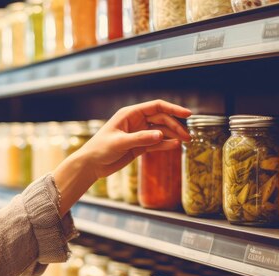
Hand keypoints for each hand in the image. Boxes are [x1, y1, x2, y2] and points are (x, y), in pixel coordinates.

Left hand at [53, 100, 191, 215]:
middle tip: (187, 137)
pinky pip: (156, 143)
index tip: (187, 114)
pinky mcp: (139, 146)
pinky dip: (165, 144)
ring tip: (186, 142)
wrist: (91, 165)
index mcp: (130, 114)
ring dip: (173, 135)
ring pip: (161, 132)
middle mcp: (136, 122)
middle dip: (175, 126)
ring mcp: (138, 134)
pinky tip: (175, 146)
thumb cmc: (100, 149)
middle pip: (162, 119)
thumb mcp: (119, 143)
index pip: (156, 107)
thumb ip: (140, 138)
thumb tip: (161, 135)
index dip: (173, 109)